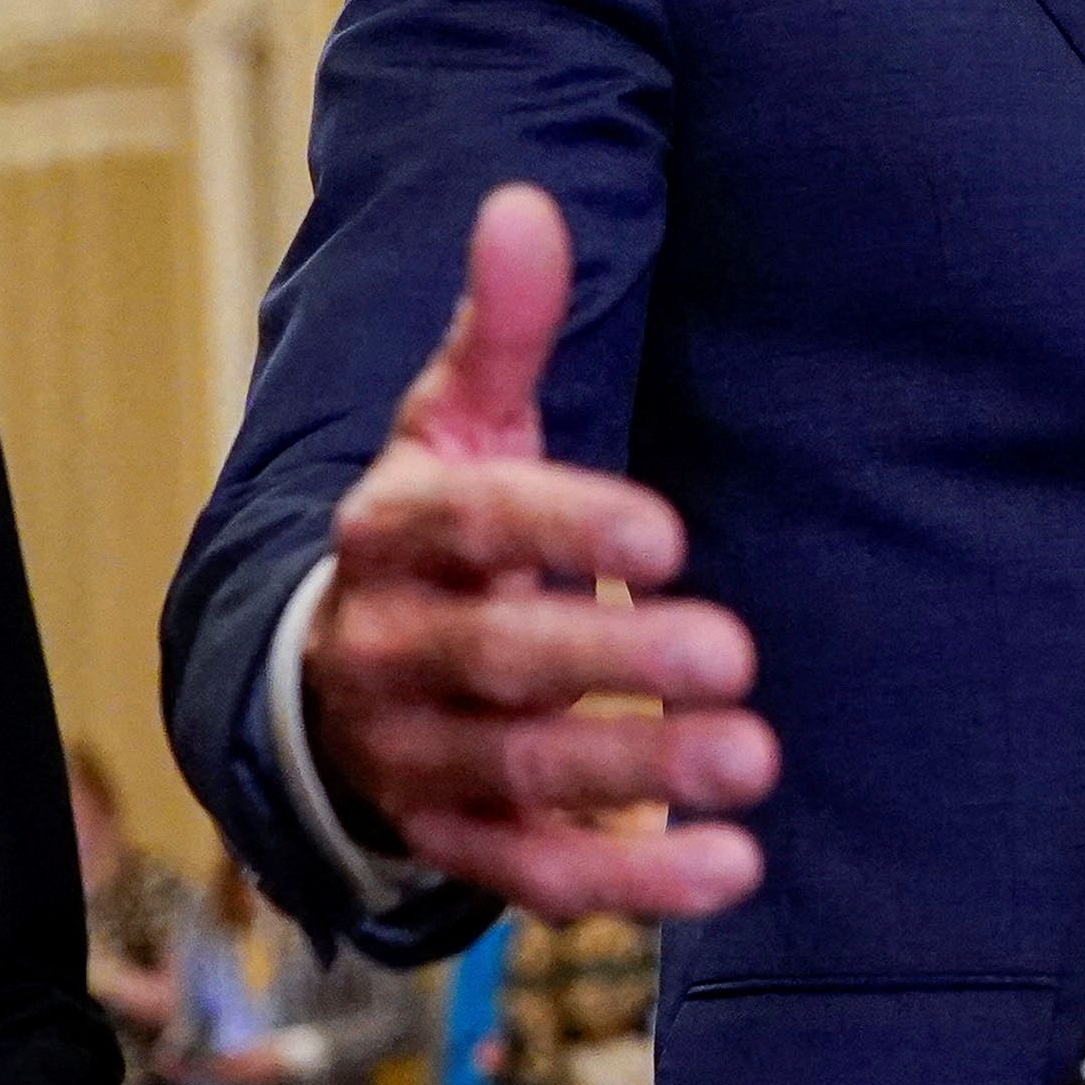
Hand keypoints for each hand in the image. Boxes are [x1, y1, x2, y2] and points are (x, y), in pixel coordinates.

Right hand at [302, 186, 775, 918]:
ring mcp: (419, 757)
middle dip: (613, 659)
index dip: (560, 525)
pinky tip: (730, 866)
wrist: (333, 678)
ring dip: (637, 770)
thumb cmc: (436, 531)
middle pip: (500, 659)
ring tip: (752, 756)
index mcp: (389, 533)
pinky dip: (632, 881)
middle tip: (733, 650)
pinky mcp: (458, 842)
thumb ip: (500, 326)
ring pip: (521, 773)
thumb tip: (523, 203)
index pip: (466, 524)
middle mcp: (390, 650)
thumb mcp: (456, 424)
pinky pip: (538, 874)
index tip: (666, 529)